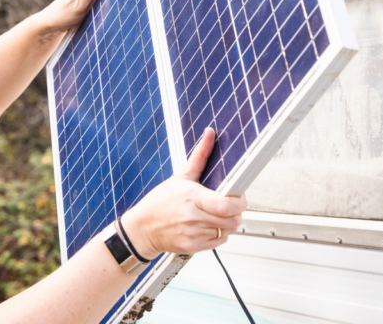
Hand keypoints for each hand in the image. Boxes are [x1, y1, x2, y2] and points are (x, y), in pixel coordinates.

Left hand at [38, 0, 103, 33]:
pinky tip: (96, 21)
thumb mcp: (77, 5)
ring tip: (95, 20)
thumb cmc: (61, 15)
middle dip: (106, 5)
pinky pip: (100, 8)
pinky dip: (100, 14)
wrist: (51, 26)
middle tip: (96, 15)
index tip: (104, 8)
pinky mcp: (89, 5)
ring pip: (104, 2)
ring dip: (103, 11)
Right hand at [120, 128, 246, 258]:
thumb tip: (209, 134)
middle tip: (230, 205)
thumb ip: (199, 156)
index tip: (239, 197)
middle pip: (233, 220)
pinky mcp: (194, 247)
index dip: (240, 202)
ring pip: (228, 231)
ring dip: (228, 223)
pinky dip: (220, 234)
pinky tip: (209, 225)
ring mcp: (194, 234)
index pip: (227, 205)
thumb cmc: (159, 202)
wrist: (142, 229)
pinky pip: (220, 242)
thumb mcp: (180, 177)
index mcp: (193, 198)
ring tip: (216, 214)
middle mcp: (194, 218)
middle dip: (236, 212)